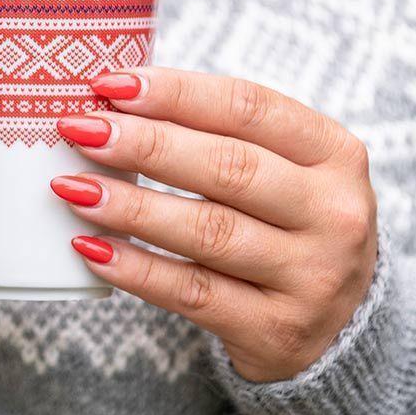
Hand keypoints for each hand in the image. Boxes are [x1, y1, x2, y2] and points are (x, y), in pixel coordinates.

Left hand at [53, 68, 377, 381]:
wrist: (342, 328)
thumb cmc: (288, 225)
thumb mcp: (284, 171)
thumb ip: (220, 134)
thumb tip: (116, 100)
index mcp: (334, 154)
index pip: (248, 107)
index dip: (174, 92)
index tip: (110, 83)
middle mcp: (334, 213)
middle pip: (227, 167)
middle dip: (144, 144)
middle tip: (80, 130)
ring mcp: (311, 277)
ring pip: (207, 231)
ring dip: (130, 206)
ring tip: (72, 187)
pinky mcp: (277, 331)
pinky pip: (191, 293)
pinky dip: (135, 270)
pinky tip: (91, 248)